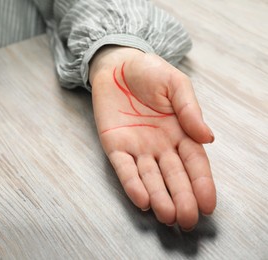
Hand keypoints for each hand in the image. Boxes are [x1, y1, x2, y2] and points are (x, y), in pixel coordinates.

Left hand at [89, 46, 215, 230]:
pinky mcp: (115, 146)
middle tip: (188, 220)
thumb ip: (190, 109)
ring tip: (167, 215)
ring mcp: (137, 148)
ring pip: (150, 178)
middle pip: (174, 177)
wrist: (116, 65)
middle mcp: (160, 146)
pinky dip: (132, 184)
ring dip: (159, 197)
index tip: (208, 204)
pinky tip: (142, 199)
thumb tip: (208, 137)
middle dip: (182, 199)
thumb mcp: (176, 85)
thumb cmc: (149, 72)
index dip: (202, 184)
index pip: (194, 163)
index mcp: (180, 132)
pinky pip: (125, 168)